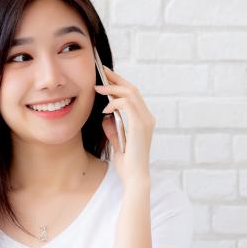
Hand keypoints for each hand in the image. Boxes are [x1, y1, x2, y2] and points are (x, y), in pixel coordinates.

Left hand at [94, 65, 154, 185]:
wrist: (134, 177)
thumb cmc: (126, 163)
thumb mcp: (116, 141)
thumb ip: (112, 127)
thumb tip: (106, 116)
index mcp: (144, 120)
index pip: (133, 95)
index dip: (120, 83)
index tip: (106, 76)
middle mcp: (148, 118)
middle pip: (133, 89)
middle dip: (116, 78)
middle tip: (101, 70)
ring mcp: (146, 120)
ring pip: (131, 93)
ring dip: (113, 88)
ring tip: (98, 87)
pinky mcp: (140, 125)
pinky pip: (127, 104)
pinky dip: (114, 103)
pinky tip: (105, 109)